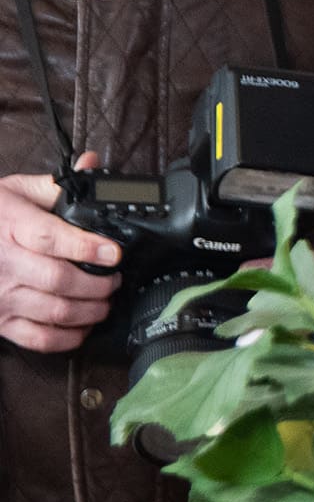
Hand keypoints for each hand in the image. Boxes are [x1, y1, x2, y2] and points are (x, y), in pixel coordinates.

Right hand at [0, 158, 120, 355]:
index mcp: (8, 225)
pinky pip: (39, 339)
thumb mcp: (12, 192)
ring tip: (105, 301)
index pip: (50, 238)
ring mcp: (0, 296)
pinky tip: (82, 326)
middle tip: (114, 280)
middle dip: (99, 283)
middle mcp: (2, 263)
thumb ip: (55, 184)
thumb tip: (92, 162)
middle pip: (59, 279)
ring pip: (55, 311)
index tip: (114, 253)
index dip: (88, 247)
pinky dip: (69, 338)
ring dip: (91, 310)